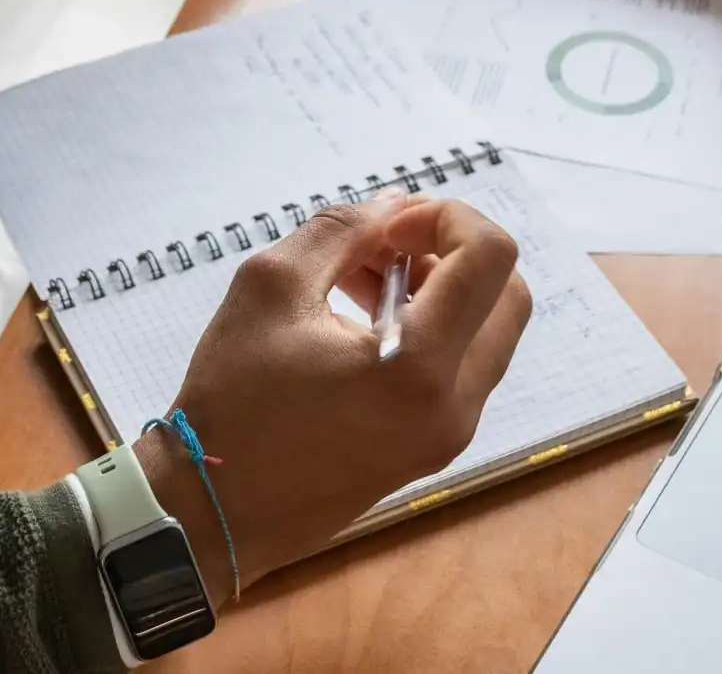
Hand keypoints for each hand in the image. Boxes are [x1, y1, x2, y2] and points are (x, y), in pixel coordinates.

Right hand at [135, 196, 531, 596]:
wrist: (214, 514)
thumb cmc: (233, 401)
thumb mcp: (271, 286)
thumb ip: (340, 232)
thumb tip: (392, 207)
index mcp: (420, 368)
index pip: (490, 257)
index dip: (445, 217)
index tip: (384, 229)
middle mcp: (454, 406)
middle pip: (507, 293)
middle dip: (452, 249)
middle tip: (383, 245)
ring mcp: (448, 434)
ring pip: (486, 330)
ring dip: (439, 285)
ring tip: (359, 277)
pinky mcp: (431, 447)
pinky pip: (459, 367)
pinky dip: (429, 326)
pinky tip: (360, 317)